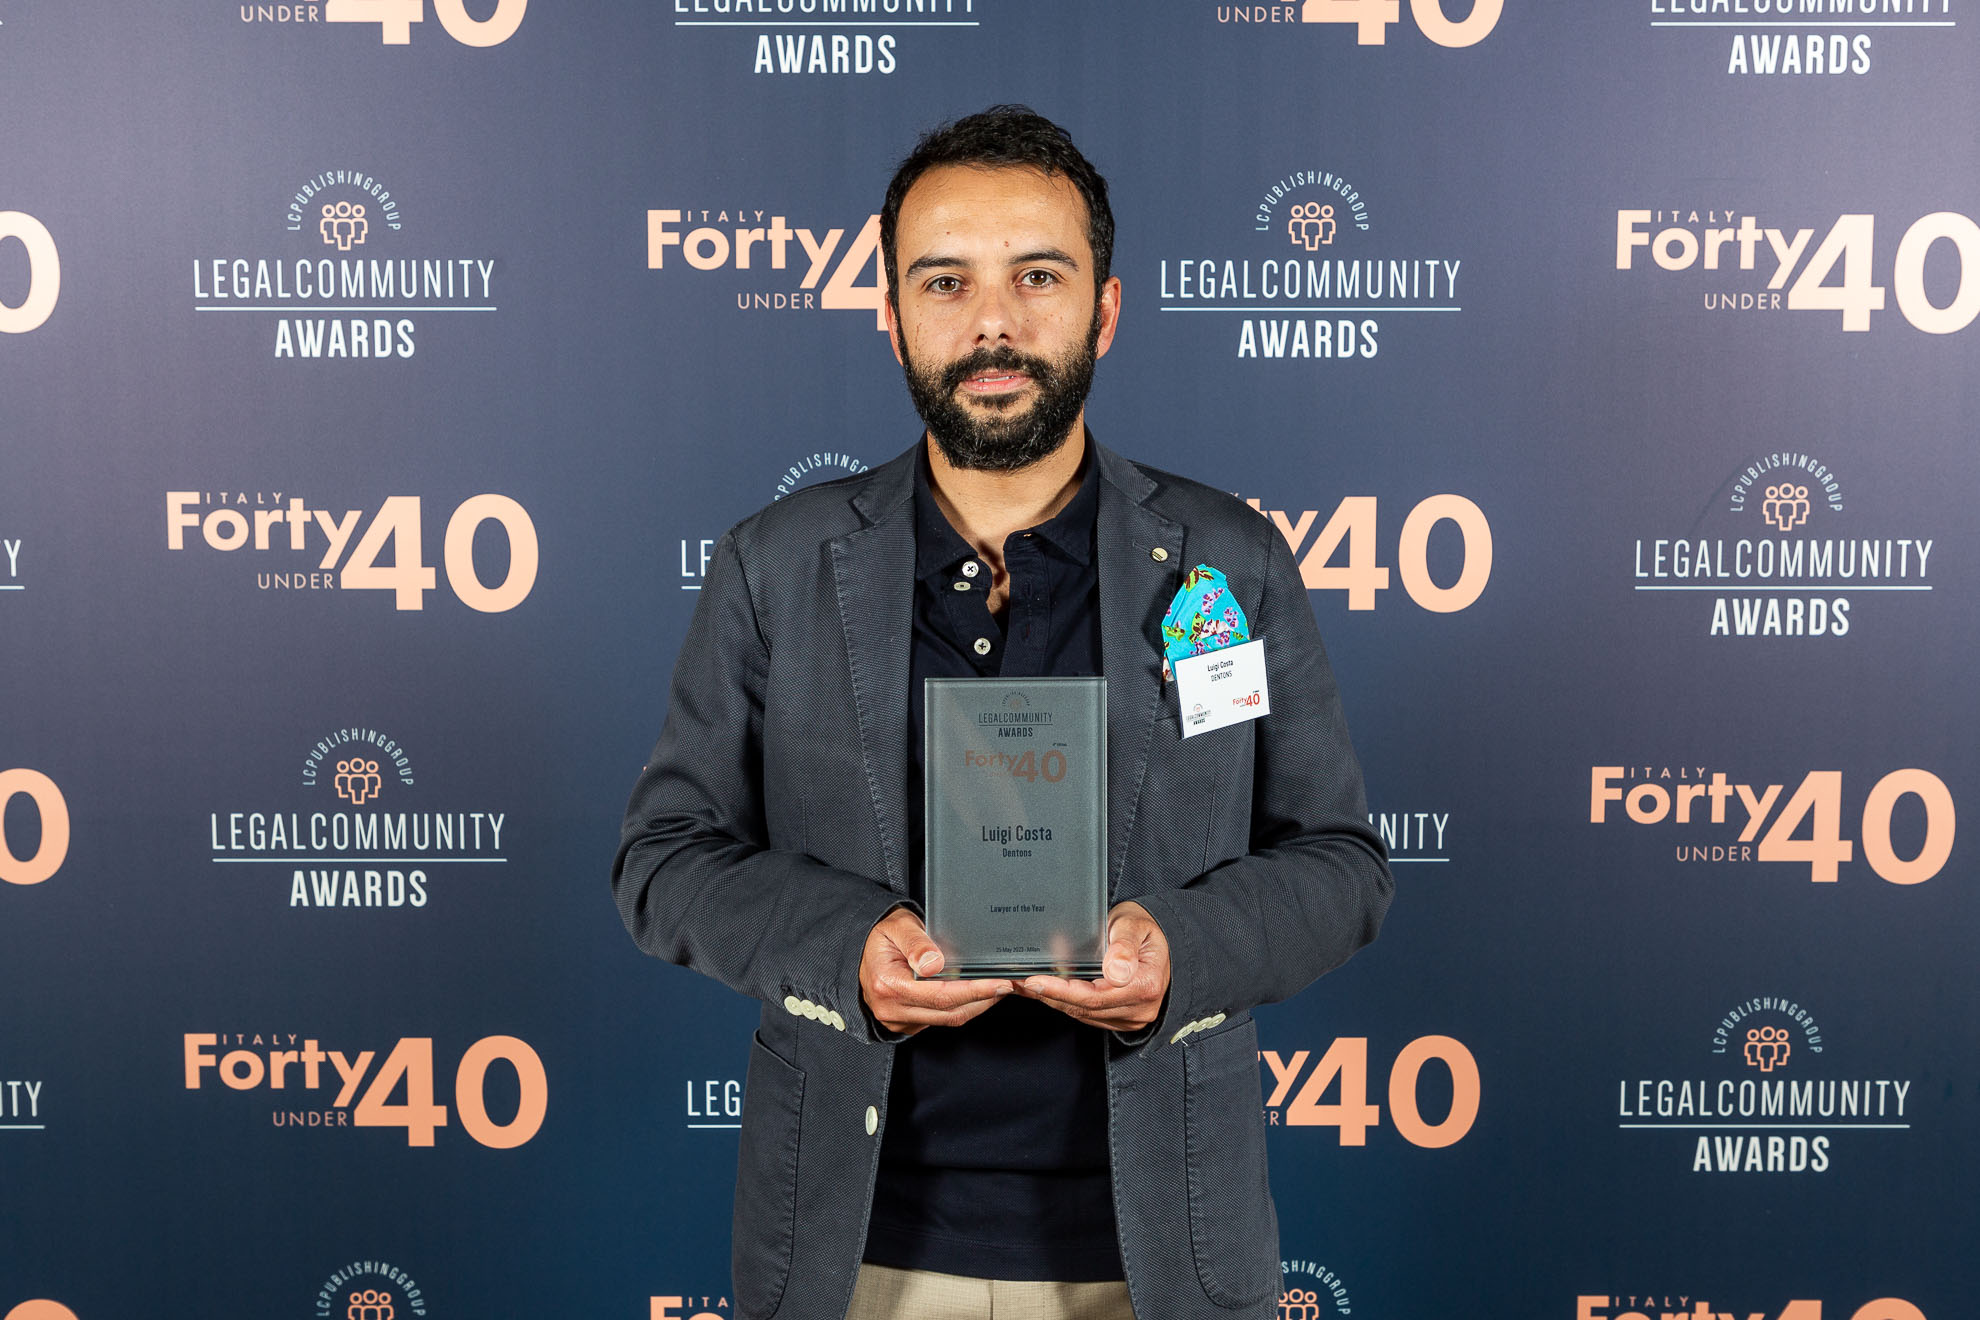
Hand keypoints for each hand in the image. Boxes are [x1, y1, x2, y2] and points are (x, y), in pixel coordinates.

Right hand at [859, 908, 1012, 1035]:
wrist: (861, 948)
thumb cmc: (882, 935)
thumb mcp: (898, 926)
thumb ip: (916, 943)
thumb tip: (934, 964)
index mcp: (888, 984)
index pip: (941, 995)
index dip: (975, 990)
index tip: (999, 982)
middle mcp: (891, 1008)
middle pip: (949, 1012)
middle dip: (983, 999)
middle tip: (1009, 984)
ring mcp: (898, 1019)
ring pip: (948, 1019)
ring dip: (976, 1005)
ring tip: (997, 987)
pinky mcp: (906, 1023)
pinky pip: (940, 1019)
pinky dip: (961, 1006)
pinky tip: (977, 993)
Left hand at [1017, 901, 1169, 1031]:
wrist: (1156, 938)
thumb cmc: (1143, 928)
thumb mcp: (1133, 925)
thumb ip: (1123, 946)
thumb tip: (1115, 972)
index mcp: (1146, 985)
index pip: (1094, 997)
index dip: (1060, 991)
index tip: (1034, 981)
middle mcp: (1140, 1008)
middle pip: (1085, 1009)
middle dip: (1049, 996)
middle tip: (1019, 982)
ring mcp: (1131, 1017)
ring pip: (1083, 1014)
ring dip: (1054, 1000)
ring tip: (1027, 985)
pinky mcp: (1122, 1018)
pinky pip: (1088, 1015)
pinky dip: (1066, 1003)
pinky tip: (1046, 991)